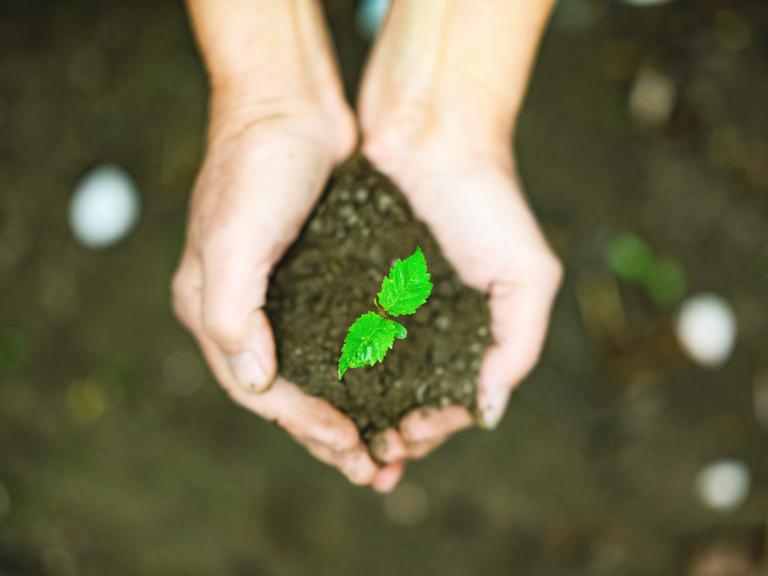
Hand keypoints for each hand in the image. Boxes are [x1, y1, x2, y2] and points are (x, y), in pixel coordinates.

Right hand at [172, 97, 401, 490]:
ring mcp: (283, 295)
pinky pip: (339, 340)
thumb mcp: (233, 239)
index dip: (302, 423)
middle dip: (328, 435)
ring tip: (386, 449)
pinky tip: (390, 390)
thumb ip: (230, 314)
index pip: (257, 388)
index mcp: (214, 310)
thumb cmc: (257, 167)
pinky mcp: (318, 278)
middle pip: (287, 393)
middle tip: (373, 469)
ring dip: (349, 414)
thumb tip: (256, 382)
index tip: (349, 444)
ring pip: (316, 374)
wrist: (290, 106)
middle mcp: (246, 311)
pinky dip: (361, 372)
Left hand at [363, 130, 562, 465]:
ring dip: (358, 410)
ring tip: (339, 434)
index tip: (404, 442)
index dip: (431, 428)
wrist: (433, 133)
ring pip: (371, 376)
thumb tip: (489, 410)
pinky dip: (333, 365)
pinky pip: (340, 335)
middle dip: (389, 430)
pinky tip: (318, 385)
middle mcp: (428, 325)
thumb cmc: (487, 200)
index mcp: (472, 331)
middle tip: (365, 455)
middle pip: (407, 396)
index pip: (452, 399)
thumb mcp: (527, 273)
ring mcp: (388, 306)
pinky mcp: (351, 281)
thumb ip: (518, 342)